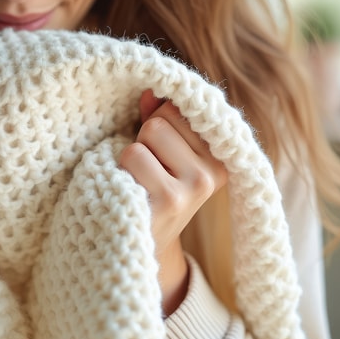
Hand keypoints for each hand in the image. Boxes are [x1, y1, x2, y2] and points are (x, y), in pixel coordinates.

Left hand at [118, 90, 228, 314]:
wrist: (136, 249)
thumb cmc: (146, 193)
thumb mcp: (159, 155)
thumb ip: (157, 119)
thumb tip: (149, 90)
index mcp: (218, 157)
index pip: (178, 108)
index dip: (155, 124)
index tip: (158, 153)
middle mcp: (213, 172)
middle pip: (162, 119)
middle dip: (143, 139)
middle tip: (145, 173)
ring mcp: (195, 186)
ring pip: (148, 133)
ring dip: (130, 156)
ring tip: (137, 183)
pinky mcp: (170, 199)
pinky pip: (134, 155)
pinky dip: (121, 170)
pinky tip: (129, 193)